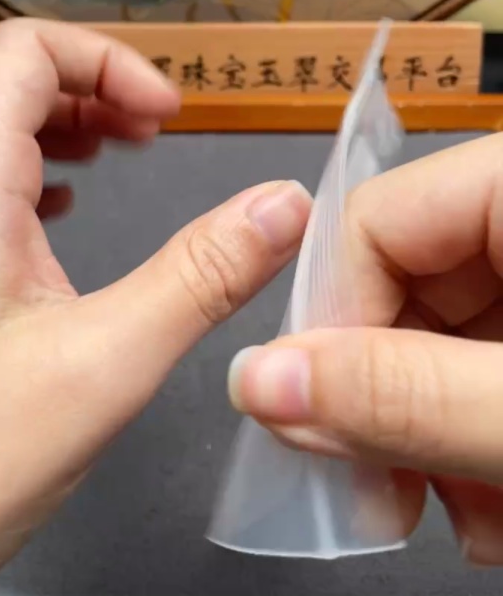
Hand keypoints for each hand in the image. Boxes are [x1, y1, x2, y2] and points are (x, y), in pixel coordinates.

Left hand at [0, 19, 310, 584]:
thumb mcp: (104, 363)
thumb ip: (202, 277)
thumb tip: (285, 206)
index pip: (27, 51)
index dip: (108, 60)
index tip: (167, 118)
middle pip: (10, 77)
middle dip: (94, 88)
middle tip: (155, 133)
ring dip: (63, 121)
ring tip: (122, 151)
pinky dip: (31, 166)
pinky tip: (64, 205)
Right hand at [228, 135, 502, 565]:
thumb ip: (402, 395)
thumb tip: (260, 381)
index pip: (374, 223)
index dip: (332, 325)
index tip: (324, 421)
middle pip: (402, 287)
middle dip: (388, 404)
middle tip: (388, 494)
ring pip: (441, 337)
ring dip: (433, 436)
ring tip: (472, 517)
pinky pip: (484, 357)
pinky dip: (475, 429)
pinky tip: (498, 497)